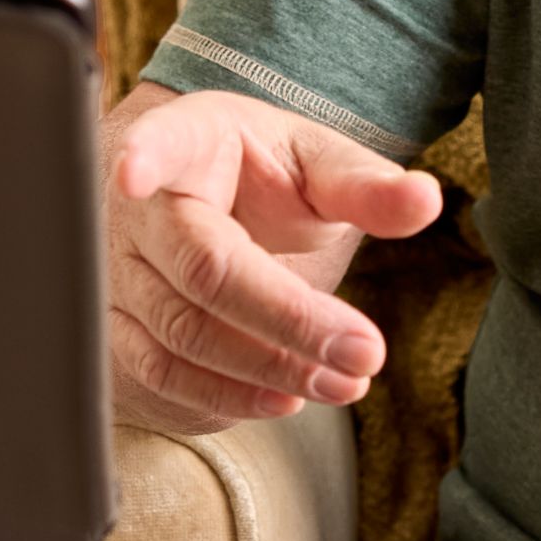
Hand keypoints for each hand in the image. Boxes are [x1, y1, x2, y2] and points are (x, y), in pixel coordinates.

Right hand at [102, 80, 443, 436]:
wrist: (198, 198)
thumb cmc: (258, 176)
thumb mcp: (313, 164)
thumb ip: (364, 184)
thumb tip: (425, 200)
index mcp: (186, 141)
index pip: (161, 144)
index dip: (144, 156)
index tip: (135, 172)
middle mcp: (135, 209)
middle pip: (201, 272)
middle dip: (287, 320)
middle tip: (364, 353)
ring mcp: (115, 271)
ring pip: (180, 335)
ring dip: (265, 369)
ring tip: (342, 384)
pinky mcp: (115, 326)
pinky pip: (161, 374)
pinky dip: (224, 396)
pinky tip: (284, 399)